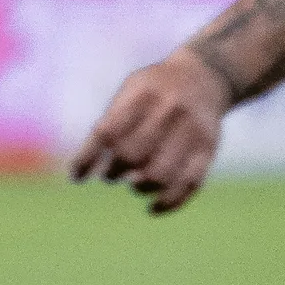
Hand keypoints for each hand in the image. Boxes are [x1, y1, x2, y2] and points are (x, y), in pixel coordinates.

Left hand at [72, 49, 230, 213]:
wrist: (204, 76)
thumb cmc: (155, 90)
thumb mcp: (132, 88)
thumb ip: (112, 120)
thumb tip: (87, 167)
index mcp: (142, 94)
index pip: (107, 132)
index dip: (87, 158)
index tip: (77, 176)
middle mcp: (168, 111)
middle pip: (131, 155)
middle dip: (114, 171)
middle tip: (110, 174)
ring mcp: (191, 132)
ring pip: (159, 175)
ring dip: (139, 187)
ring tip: (133, 183)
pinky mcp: (207, 150)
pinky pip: (188, 185)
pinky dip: (168, 203)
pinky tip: (153, 208)